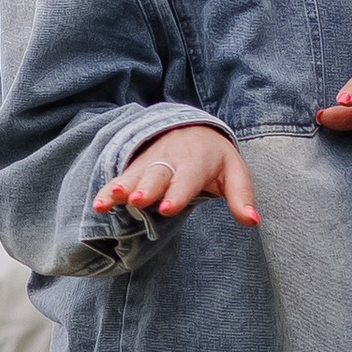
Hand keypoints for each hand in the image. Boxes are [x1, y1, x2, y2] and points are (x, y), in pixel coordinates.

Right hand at [93, 125, 257, 223]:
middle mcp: (171, 160)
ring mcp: (151, 162)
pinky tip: (98, 205)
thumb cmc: (216, 159)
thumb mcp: (235, 173)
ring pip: (135, 175)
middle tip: (138, 200)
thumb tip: (253, 222)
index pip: (187, 179)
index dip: (177, 194)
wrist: (194, 128)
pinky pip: (121, 178)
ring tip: (108, 202)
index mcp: (197, 162)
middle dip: (147, 188)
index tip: (167, 209)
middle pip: (158, 175)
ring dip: (122, 189)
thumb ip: (242, 197)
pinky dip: (109, 190)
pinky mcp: (137, 167)